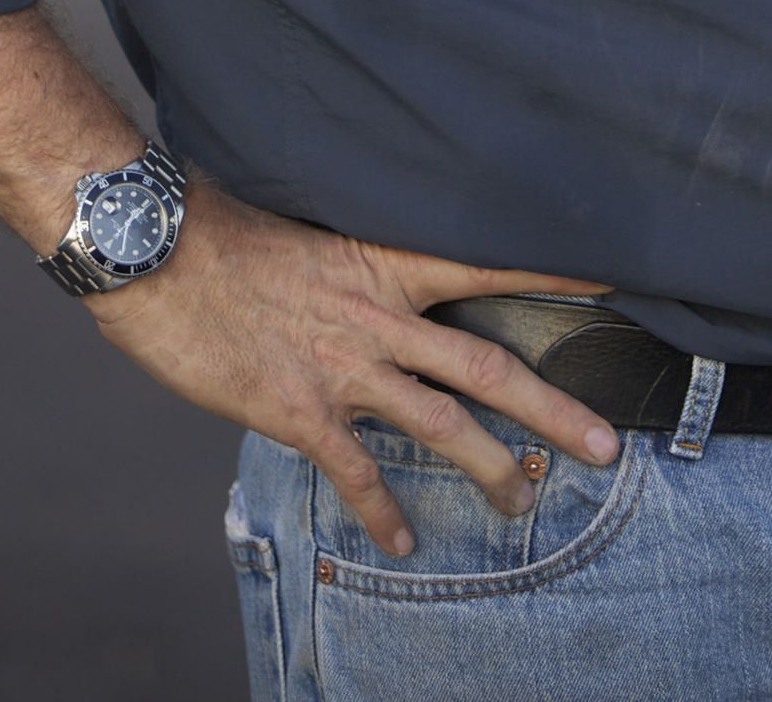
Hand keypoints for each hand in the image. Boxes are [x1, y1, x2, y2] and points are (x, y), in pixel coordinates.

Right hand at [91, 185, 617, 556]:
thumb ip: (356, 262)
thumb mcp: (311, 232)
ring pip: (441, 423)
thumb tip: (382, 276)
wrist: (159, 252)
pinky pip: (357, 470)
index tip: (612, 280)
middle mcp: (379, 315)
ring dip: (491, 467)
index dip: (552, 271)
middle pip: (486, 364)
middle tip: (606, 443)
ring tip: (525, 503)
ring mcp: (343, 365)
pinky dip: (384, 511)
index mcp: (385, 262)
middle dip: (551, 408)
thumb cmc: (226, 232)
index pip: (488, 261)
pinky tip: (405, 539)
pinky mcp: (300, 409)